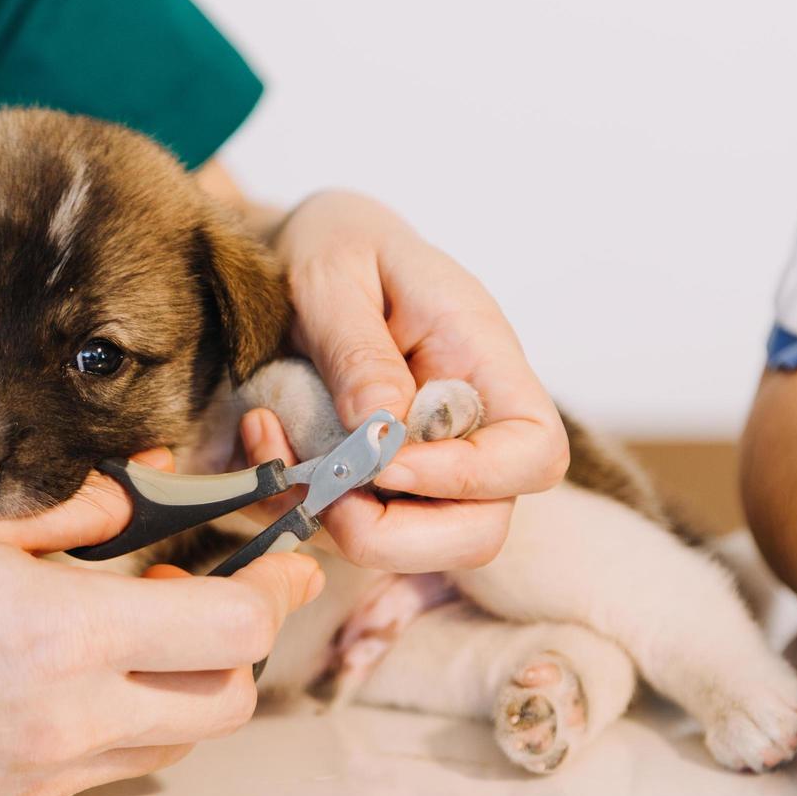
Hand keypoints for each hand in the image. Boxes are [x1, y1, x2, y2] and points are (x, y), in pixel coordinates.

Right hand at [0, 452, 322, 795]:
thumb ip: (73, 514)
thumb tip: (136, 501)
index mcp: (63, 634)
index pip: (234, 629)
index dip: (273, 590)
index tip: (280, 561)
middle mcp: (69, 717)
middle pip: (230, 698)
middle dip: (239, 644)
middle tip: (206, 591)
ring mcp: (46, 771)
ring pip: (180, 739)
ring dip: (189, 683)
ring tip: (136, 629)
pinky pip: (117, 768)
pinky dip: (131, 721)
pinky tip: (85, 677)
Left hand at [269, 190, 568, 570]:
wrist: (302, 252)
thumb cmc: (336, 246)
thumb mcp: (334, 275)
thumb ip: (359, 350)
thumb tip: (383, 434)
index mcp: (483, 360)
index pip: (535, 452)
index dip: (473, 480)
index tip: (387, 464)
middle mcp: (469, 425)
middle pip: (481, 529)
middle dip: (396, 536)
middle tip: (321, 491)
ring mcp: (425, 464)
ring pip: (414, 548)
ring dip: (332, 524)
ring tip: (269, 442)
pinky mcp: (375, 487)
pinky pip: (348, 532)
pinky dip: (295, 508)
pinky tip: (262, 440)